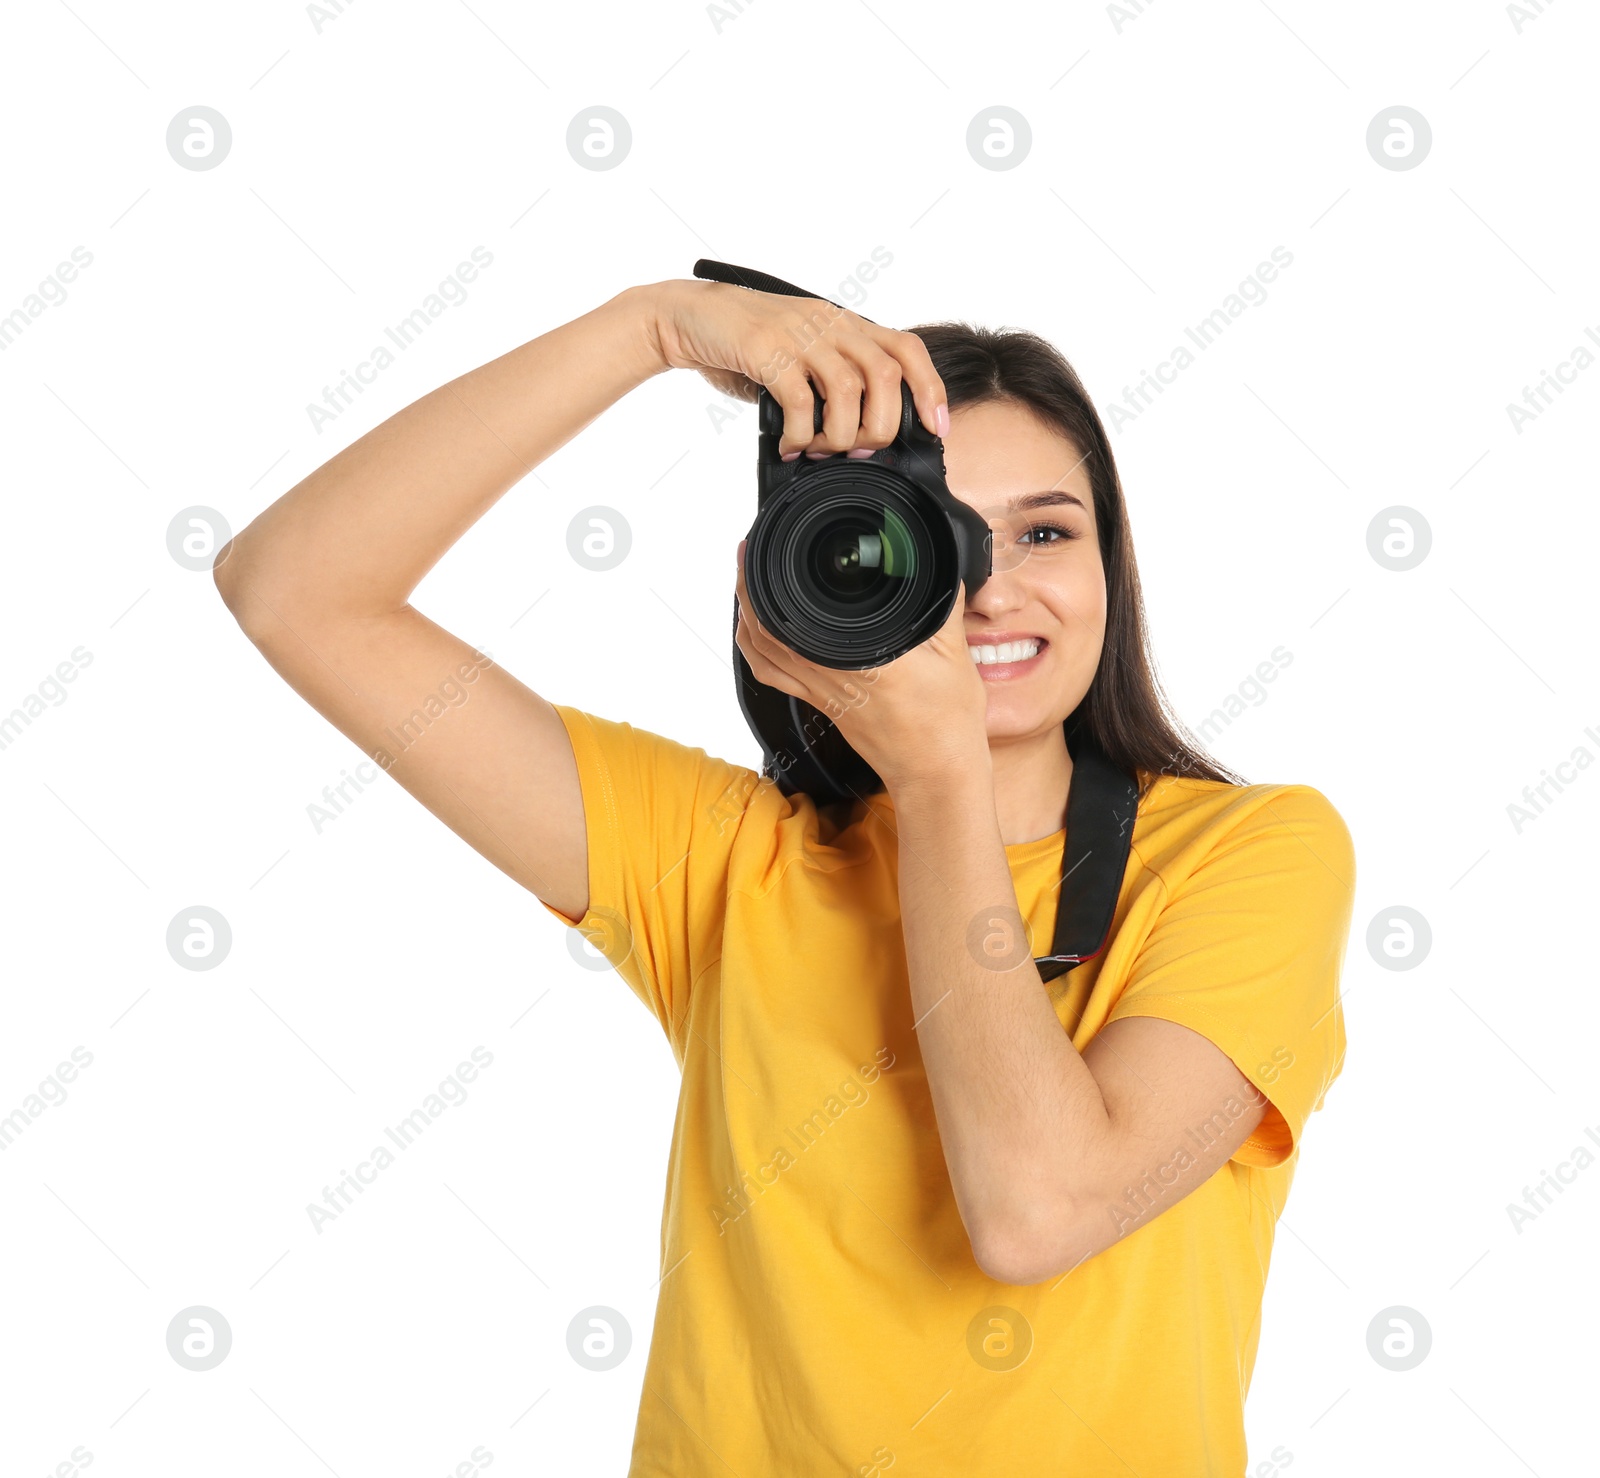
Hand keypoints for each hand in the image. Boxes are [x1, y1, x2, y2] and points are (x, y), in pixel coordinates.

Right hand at [644, 279, 948, 457]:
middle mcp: (829, 324)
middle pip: (885, 376)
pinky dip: (801, 434)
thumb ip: (832, 383)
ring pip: (849, 390)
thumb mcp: (802, 355)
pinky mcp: (767, 350)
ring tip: (820, 450)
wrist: (690, 317)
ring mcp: (799, 335)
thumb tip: (861, 437)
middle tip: (857, 451)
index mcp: (845, 325)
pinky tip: (789, 445)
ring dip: (840, 434)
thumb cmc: (748, 346)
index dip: (929, 389)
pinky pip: (801, 400)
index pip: (907, 349)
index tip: (936, 427)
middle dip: (880, 426)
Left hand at [734, 540, 989, 793]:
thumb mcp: (953, 652)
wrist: (935, 772)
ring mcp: (820, 692)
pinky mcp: (821, 704)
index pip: (795, 611)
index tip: (767, 543)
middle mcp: (829, 675)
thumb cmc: (946, 721)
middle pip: (765, 626)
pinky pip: (772, 674)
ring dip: (746, 612)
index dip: (769, 575)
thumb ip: (942, 602)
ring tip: (748, 578)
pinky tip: (756, 630)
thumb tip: (935, 561)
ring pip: (761, 650)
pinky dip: (755, 649)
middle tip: (751, 550)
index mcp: (858, 658)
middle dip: (749, 584)